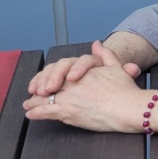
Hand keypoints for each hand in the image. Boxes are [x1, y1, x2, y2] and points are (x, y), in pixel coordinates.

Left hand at [22, 46, 146, 132]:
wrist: (127, 107)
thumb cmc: (125, 91)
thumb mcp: (117, 67)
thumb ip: (106, 55)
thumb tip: (97, 44)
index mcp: (82, 71)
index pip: (60, 69)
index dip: (50, 75)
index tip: (46, 81)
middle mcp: (73, 82)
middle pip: (50, 83)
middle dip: (39, 89)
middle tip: (34, 93)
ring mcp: (68, 97)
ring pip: (44, 98)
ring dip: (34, 102)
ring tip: (28, 105)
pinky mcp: (67, 111)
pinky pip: (45, 111)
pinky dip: (35, 113)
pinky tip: (31, 114)